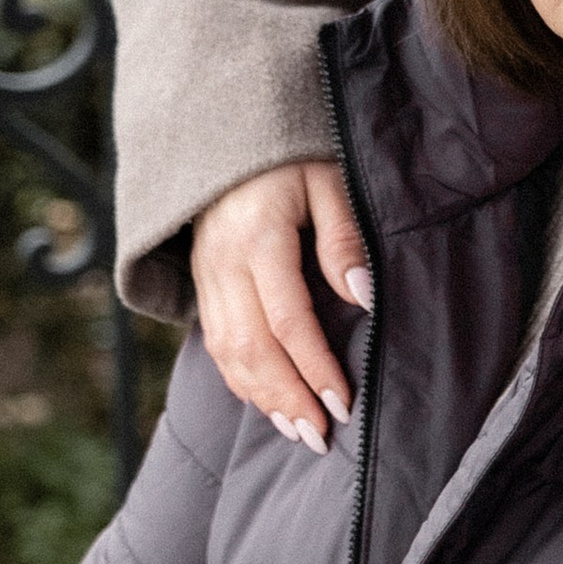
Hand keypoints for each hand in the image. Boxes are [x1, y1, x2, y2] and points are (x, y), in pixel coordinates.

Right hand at [190, 160, 368, 453]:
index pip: (286, 319)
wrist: (228, 126)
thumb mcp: (330, 179)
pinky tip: (267, 401)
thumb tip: (362, 296)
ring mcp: (205, 273)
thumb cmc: (293, 152)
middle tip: (320, 437)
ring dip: (261, 398)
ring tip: (298, 431)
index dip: (314, 366)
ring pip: (225, 352)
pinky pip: (214, 341)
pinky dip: (240, 378)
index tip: (343, 402)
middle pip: (249, 348)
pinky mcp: (200, 280)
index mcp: (257, 236)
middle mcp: (221, 262)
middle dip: (285, 398)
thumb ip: (343, 237)